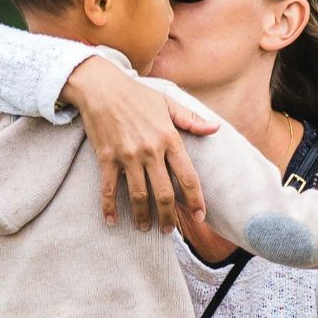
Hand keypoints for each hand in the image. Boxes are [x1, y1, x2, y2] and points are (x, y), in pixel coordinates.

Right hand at [60, 55, 217, 231]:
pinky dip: (109, 207)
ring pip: (138, 195)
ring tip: (145, 228)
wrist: (101, 87)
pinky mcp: (107, 158)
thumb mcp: (168, 103)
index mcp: (169, 138)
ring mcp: (128, 156)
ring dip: (142, 216)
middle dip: (168, 216)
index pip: (187, 176)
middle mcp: (150, 150)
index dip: (195, 200)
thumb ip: (191, 120)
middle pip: (164, 193)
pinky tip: (112, 222)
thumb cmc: (136, 94)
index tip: (199, 216)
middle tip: (169, 231)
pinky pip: (109, 188)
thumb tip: (216, 128)